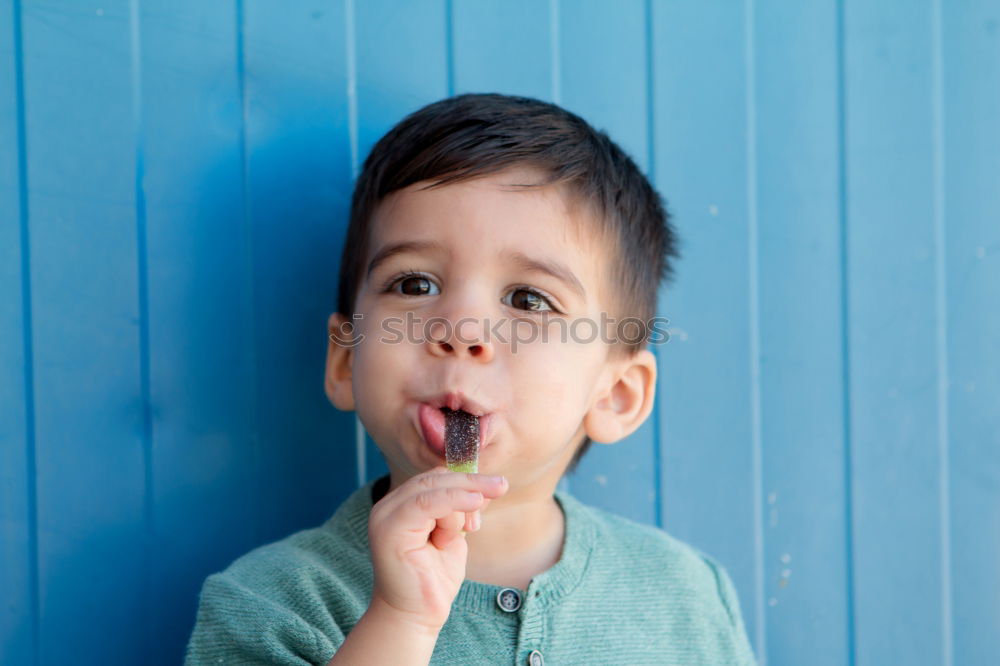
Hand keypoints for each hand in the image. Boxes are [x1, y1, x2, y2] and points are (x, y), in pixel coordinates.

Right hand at [367, 467, 508, 631]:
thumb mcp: (453, 535)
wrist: (416, 617)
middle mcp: (390, 507)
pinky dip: (453, 501)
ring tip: (470, 528)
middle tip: (500, 486)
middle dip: (470, 481)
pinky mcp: (389, 530)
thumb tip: (483, 486)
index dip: (466, 479)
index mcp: (402, 505)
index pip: (435, 479)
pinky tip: (474, 504)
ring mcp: (386, 517)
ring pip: (432, 488)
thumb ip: (461, 510)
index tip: (496, 487)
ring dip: (461, 503)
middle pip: (434, 479)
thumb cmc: (434, 579)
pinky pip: (425, 503)